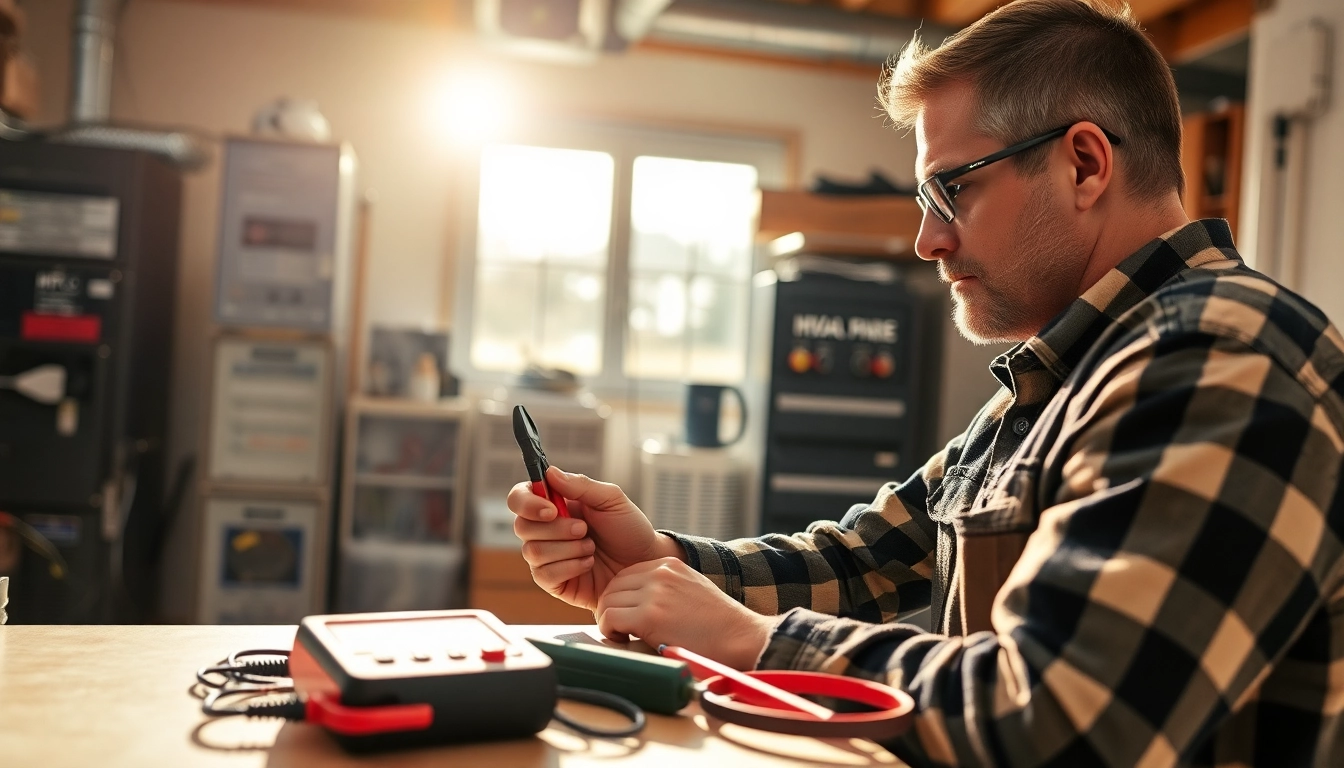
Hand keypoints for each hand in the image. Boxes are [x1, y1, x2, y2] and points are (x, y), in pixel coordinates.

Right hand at [508, 467, 684, 610]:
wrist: (645, 564)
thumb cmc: (629, 529)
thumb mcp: (612, 499)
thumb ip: (581, 485)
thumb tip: (550, 473)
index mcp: (554, 505)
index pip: (520, 498)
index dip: (527, 503)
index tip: (552, 509)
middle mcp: (545, 530)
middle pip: (522, 526)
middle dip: (557, 529)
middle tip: (584, 529)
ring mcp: (547, 558)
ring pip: (532, 552)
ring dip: (567, 549)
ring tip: (591, 547)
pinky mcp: (554, 582)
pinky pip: (544, 575)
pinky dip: (570, 567)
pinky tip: (587, 563)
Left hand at [596, 557, 774, 670]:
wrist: (740, 637)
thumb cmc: (719, 623)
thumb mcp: (692, 588)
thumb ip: (667, 587)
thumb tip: (638, 600)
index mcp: (669, 564)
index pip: (625, 575)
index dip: (620, 597)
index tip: (625, 615)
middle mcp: (660, 573)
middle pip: (612, 587)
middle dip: (611, 609)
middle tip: (620, 629)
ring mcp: (654, 593)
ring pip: (607, 602)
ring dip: (609, 621)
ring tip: (623, 636)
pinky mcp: (649, 616)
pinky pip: (609, 619)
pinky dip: (609, 631)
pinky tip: (623, 640)